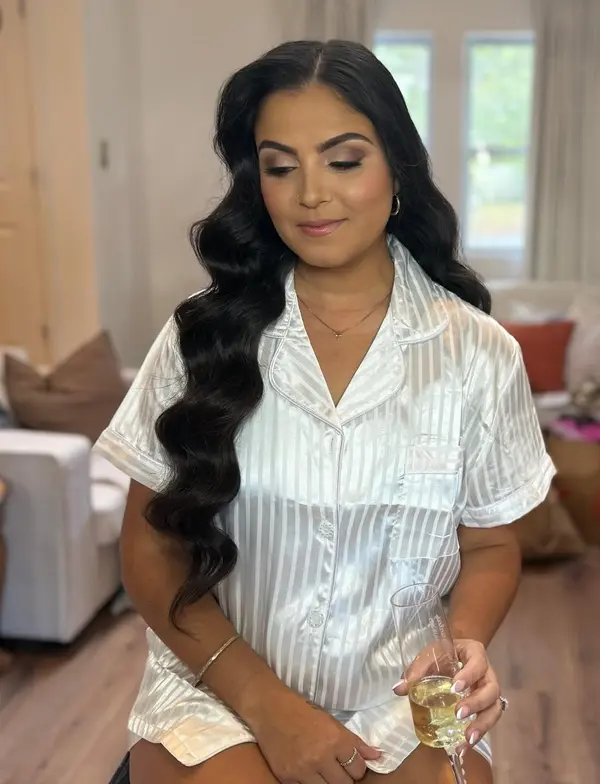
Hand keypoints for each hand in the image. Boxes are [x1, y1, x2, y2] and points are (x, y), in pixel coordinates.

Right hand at [243, 683, 380, 782]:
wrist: (269, 709)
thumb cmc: (302, 711)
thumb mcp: (331, 721)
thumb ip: (355, 741)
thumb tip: (377, 756)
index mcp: (335, 740)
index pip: (358, 769)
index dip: (356, 767)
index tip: (351, 762)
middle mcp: (320, 757)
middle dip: (344, 778)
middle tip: (337, 767)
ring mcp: (302, 770)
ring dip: (328, 782)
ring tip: (323, 769)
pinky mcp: (287, 778)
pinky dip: (308, 782)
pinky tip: (306, 769)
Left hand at [393, 639, 502, 753]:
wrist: (454, 654)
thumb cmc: (443, 653)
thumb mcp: (430, 654)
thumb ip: (416, 670)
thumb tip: (398, 689)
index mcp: (475, 654)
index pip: (478, 664)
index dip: (469, 676)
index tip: (455, 687)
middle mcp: (488, 674)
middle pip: (491, 690)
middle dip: (476, 703)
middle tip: (458, 714)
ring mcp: (490, 691)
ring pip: (495, 709)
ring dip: (482, 725)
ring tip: (467, 738)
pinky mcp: (486, 707)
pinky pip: (488, 721)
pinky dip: (477, 734)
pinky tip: (463, 746)